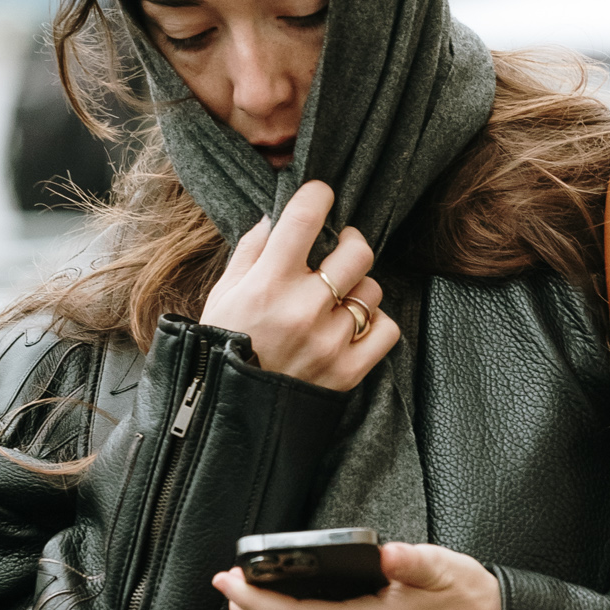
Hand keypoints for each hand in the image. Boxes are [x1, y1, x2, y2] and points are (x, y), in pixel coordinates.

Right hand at [201, 179, 400, 390]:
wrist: (228, 414)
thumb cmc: (224, 349)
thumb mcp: (223, 296)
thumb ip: (250, 253)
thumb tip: (274, 219)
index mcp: (268, 284)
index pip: (305, 217)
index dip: (319, 195)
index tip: (321, 196)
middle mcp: (303, 309)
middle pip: (357, 251)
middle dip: (350, 244)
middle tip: (340, 249)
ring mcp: (329, 341)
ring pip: (372, 290)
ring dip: (358, 289)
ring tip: (337, 301)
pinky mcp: (348, 371)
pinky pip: (386, 329)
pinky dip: (375, 324)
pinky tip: (353, 326)